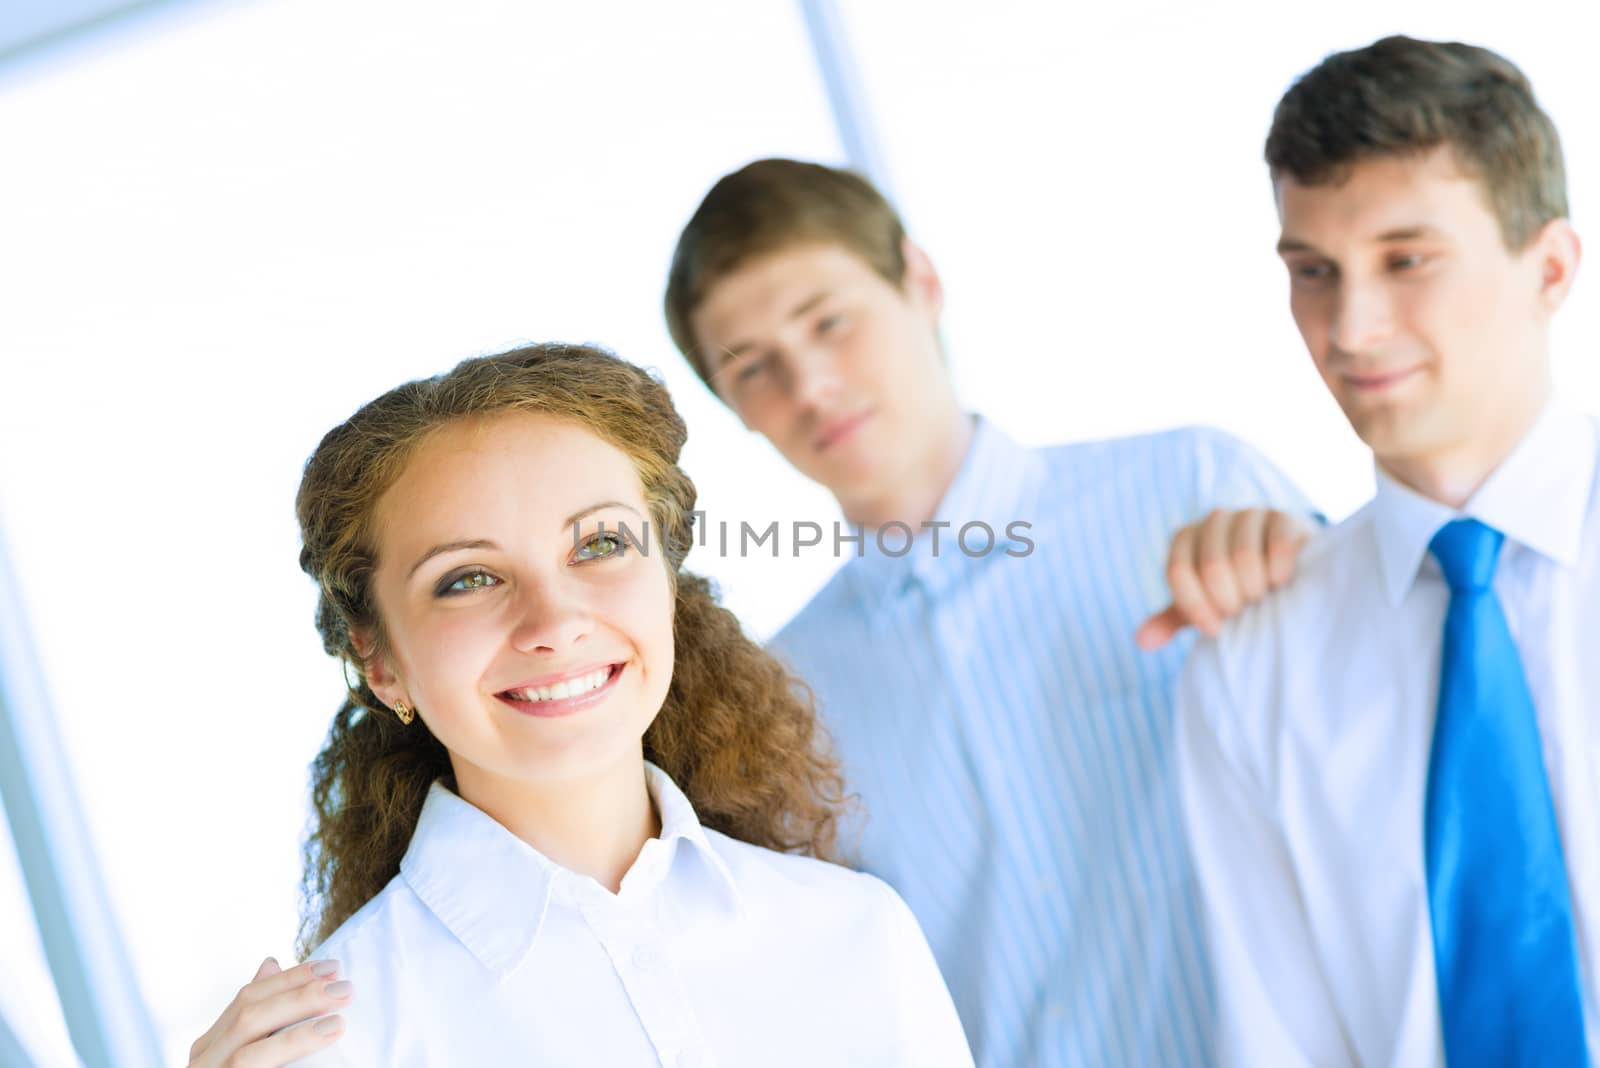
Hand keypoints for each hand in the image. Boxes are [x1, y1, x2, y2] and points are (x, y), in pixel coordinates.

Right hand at [186, 956, 350, 1067]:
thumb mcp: (249, 1053)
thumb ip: (259, 1018)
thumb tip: (270, 963)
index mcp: (210, 1046)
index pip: (248, 997)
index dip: (289, 979)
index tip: (331, 967)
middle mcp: (204, 1057)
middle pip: (248, 1009)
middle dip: (298, 991)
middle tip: (344, 984)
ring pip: (249, 1029)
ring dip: (298, 1012)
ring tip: (341, 1008)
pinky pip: (251, 1062)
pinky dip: (290, 1043)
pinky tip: (326, 1032)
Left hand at [1136, 508, 1312, 649]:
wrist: (1282, 571)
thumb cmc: (1234, 590)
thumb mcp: (1203, 605)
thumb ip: (1172, 620)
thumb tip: (1143, 640)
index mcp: (1185, 538)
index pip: (1178, 572)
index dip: (1195, 606)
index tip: (1215, 629)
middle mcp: (1213, 520)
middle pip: (1211, 566)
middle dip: (1228, 601)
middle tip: (1241, 612)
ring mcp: (1249, 514)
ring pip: (1244, 556)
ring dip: (1254, 589)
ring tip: (1261, 598)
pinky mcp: (1283, 517)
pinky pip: (1278, 546)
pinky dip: (1279, 572)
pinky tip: (1281, 582)